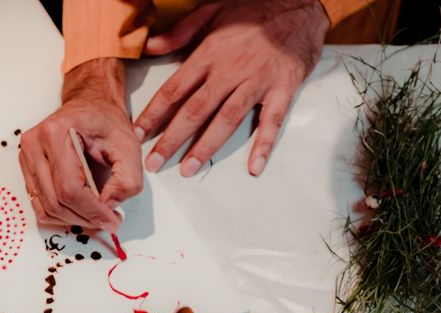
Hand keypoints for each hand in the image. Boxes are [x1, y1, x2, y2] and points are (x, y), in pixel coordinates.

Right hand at [18, 58, 141, 230]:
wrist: (89, 106)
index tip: (111, 219)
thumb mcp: (128, 145)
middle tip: (108, 221)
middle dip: (84, 218)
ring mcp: (26, 158)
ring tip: (95, 216)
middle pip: (55, 202)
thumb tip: (109, 206)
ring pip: (45, 208)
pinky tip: (80, 210)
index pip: (69, 188)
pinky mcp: (27, 169)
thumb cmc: (105, 121)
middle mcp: (35, 145)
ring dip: (72, 219)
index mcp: (56, 134)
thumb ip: (127, 179)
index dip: (91, 211)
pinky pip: (39, 204)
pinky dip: (61, 214)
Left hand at [134, 0, 328, 176]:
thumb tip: (149, 46)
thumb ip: (180, 32)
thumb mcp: (212, 10)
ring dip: (206, 146)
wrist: (302, 3)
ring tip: (187, 169)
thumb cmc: (254, 9)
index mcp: (210, 53)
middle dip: (172, 139)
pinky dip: (264, 145)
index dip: (154, 113)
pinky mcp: (283, 89)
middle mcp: (230, 70)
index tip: (138, 134)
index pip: (174, 89)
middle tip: (154, 162)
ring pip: (227, 119)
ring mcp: (257, 81)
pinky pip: (272, 121)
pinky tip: (254, 167)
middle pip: (195, 110)